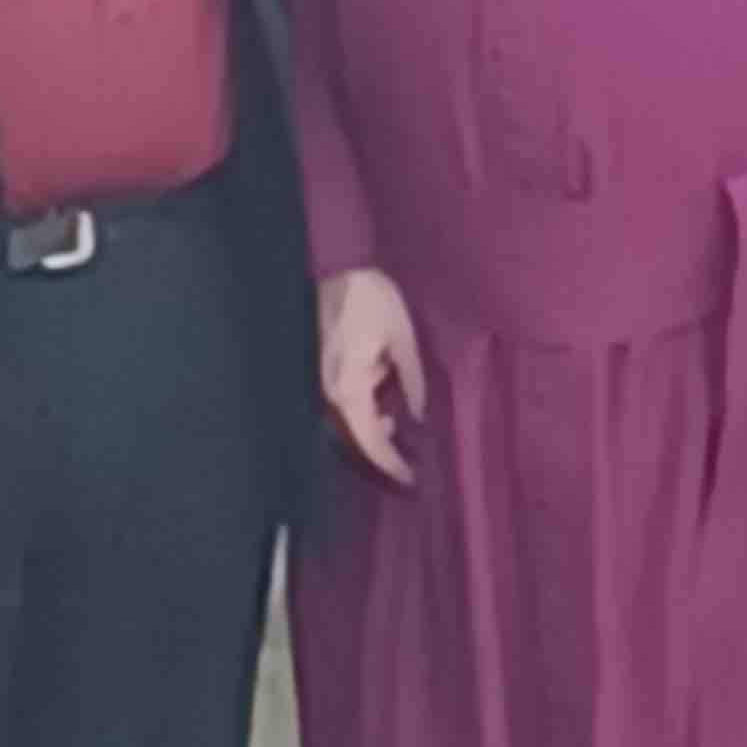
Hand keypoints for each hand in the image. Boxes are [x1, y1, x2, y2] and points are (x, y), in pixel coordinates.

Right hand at [320, 267, 426, 487]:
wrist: (341, 268)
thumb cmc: (374, 301)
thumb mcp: (402, 341)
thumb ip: (412, 381)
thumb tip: (419, 416)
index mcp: (349, 388)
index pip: (369, 439)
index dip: (390, 462)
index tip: (412, 479)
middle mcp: (332, 391)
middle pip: (358, 435)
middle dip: (385, 451)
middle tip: (414, 465)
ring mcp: (327, 381)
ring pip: (353, 419)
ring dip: (377, 429)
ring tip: (406, 432)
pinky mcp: (330, 370)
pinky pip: (350, 402)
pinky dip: (369, 411)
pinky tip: (388, 406)